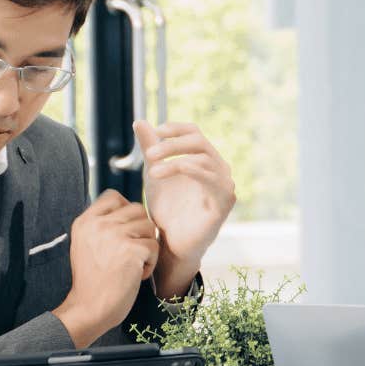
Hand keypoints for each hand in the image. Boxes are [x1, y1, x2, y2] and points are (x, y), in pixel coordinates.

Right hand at [54, 189, 159, 346]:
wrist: (89, 308)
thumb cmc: (92, 281)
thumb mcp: (86, 244)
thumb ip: (102, 225)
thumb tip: (129, 210)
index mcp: (85, 221)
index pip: (114, 196)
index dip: (126, 212)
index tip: (124, 234)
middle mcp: (98, 224)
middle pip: (137, 210)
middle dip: (141, 231)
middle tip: (130, 253)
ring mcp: (114, 235)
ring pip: (149, 227)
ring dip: (146, 248)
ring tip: (131, 265)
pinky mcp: (131, 249)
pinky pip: (154, 247)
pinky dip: (149, 264)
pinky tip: (134, 275)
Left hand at [137, 120, 235, 298]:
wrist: (172, 244)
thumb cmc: (168, 210)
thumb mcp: (154, 173)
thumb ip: (151, 148)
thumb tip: (140, 121)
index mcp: (205, 160)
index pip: (195, 133)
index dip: (175, 129)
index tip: (155, 131)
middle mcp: (220, 169)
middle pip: (200, 141)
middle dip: (172, 144)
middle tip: (149, 155)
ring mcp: (225, 185)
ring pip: (204, 158)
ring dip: (174, 159)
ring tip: (152, 170)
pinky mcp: (225, 202)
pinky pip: (211, 179)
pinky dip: (188, 170)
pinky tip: (163, 175)